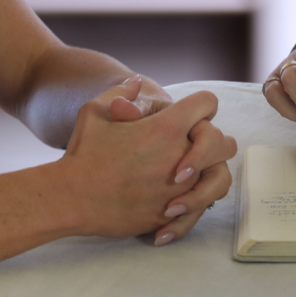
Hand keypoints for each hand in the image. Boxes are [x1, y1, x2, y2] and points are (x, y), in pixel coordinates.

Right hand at [58, 81, 235, 243]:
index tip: (190, 115)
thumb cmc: (83, 152)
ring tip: (191, 177)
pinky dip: (191, 208)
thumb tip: (137, 82)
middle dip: (213, 142)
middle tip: (195, 146)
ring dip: (210, 175)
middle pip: (224, 143)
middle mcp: (179, 156)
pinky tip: (173, 206)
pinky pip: (199, 210)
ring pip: (220, 179)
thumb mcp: (95, 111)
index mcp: (166, 127)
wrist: (71, 197)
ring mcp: (179, 188)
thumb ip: (122, 94)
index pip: (206, 104)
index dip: (200, 105)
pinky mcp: (170, 214)